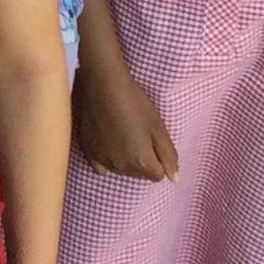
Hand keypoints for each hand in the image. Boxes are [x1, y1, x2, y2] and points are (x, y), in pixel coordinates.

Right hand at [72, 55, 178, 180]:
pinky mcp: (88, 152)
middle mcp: (122, 168)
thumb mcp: (158, 126)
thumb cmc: (135, 102)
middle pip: (139, 174)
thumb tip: (174, 179)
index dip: (158, 158)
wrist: (103, 84)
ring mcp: (103, 161)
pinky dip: (108, 159)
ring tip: (123, 135)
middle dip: (142, 160)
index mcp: (141, 162)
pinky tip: (108, 143)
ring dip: (126, 159)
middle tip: (138, 134)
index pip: (157, 175)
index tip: (152, 140)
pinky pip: (102, 167)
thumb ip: (168, 155)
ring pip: (121, 170)